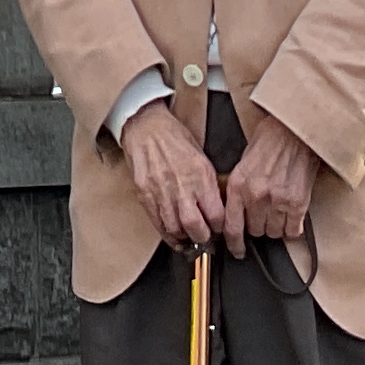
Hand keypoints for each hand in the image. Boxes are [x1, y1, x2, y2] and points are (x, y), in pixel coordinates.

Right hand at [119, 98, 227, 250]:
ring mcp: (161, 191)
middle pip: (195, 226)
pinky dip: (166, 233)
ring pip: (174, 228)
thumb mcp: (201, 156)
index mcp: (200, 174)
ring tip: (189, 237)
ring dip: (184, 238)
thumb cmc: (174, 137)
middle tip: (205, 238)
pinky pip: (157, 222)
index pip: (216, 214)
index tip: (220, 229)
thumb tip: (216, 207)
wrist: (146, 125)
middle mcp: (181, 185)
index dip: (220, 227)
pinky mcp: (144, 194)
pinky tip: (173, 235)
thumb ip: (208, 183)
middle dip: (202, 238)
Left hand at [220, 106, 318, 254]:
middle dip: (259, 226)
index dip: (234, 243)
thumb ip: (239, 188)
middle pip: (255, 231)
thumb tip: (237, 212)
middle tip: (264, 214)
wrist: (295, 130)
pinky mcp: (298, 203)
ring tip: (279, 210)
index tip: (237, 250)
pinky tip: (292, 214)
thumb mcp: (244, 162)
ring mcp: (278, 201)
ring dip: (276, 226)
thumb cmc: (270, 140)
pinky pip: (293, 230)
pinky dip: (293, 226)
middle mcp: (256, 196)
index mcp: (239, 185)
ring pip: (274, 233)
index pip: (231, 227)